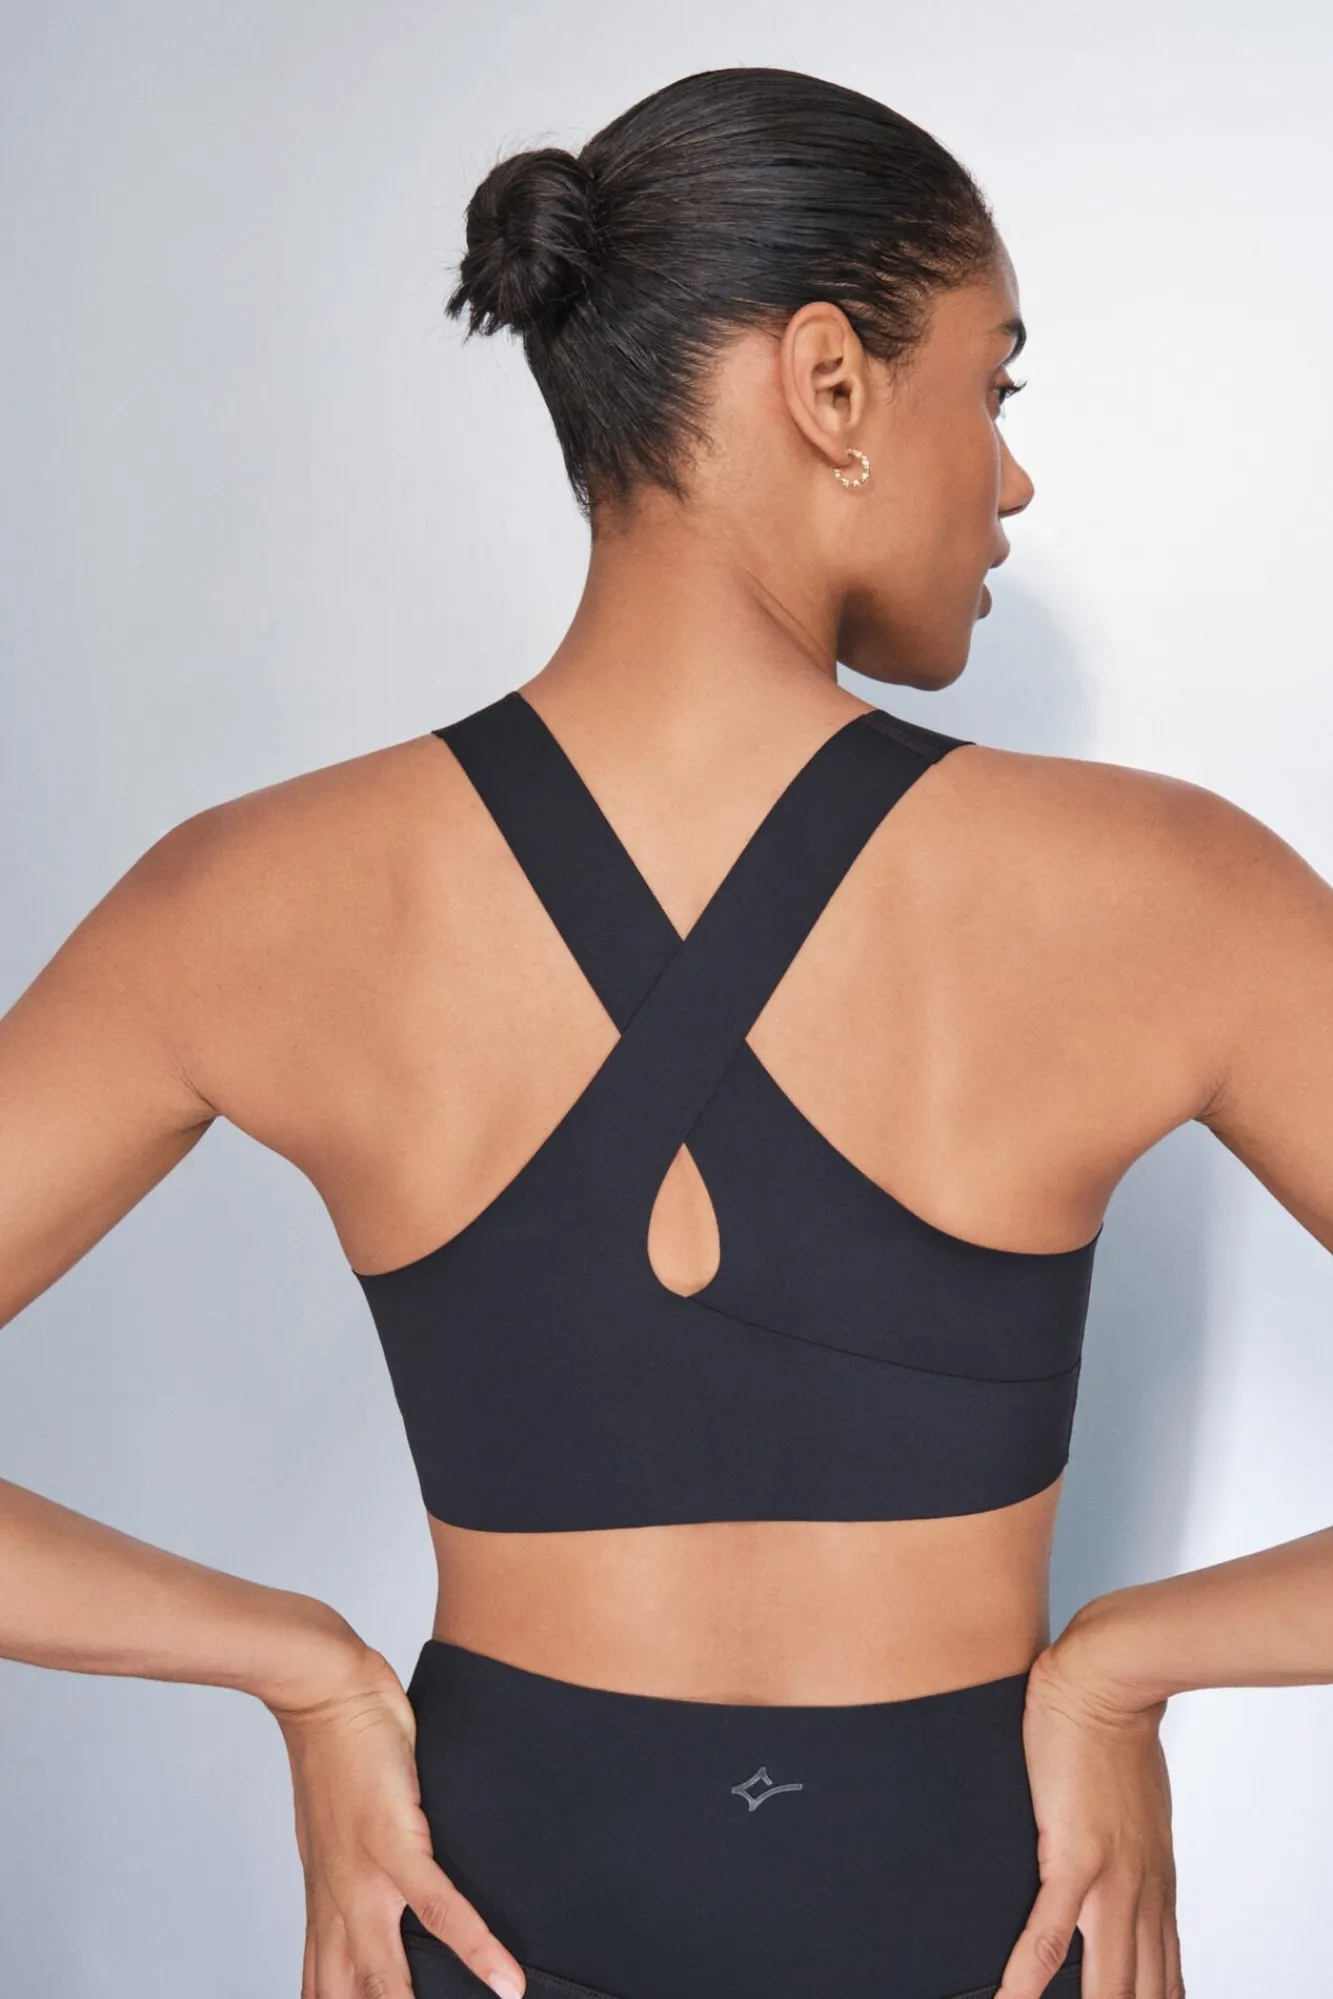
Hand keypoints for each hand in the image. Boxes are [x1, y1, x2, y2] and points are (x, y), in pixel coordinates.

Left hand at [267, 1644, 525, 1998]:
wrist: (323, 1694)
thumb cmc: (338, 1756)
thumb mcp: (337, 1837)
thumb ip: (356, 1882)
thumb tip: (385, 1913)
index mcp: (327, 1908)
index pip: (328, 1996)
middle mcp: (339, 1907)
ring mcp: (364, 1879)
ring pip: (388, 1974)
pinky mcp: (395, 1842)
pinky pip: (441, 1909)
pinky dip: (477, 1947)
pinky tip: (507, 1979)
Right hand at [995, 1612, 1184, 1997]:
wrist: (1108, 1682)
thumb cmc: (1116, 1733)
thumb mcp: (1136, 1811)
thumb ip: (1127, 1851)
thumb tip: (1105, 1869)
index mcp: (1155, 1883)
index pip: (1164, 1975)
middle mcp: (1142, 1893)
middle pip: (1144, 1990)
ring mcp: (1110, 1879)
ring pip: (1107, 1981)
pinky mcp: (1072, 1856)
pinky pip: (1046, 1936)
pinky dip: (1026, 1978)